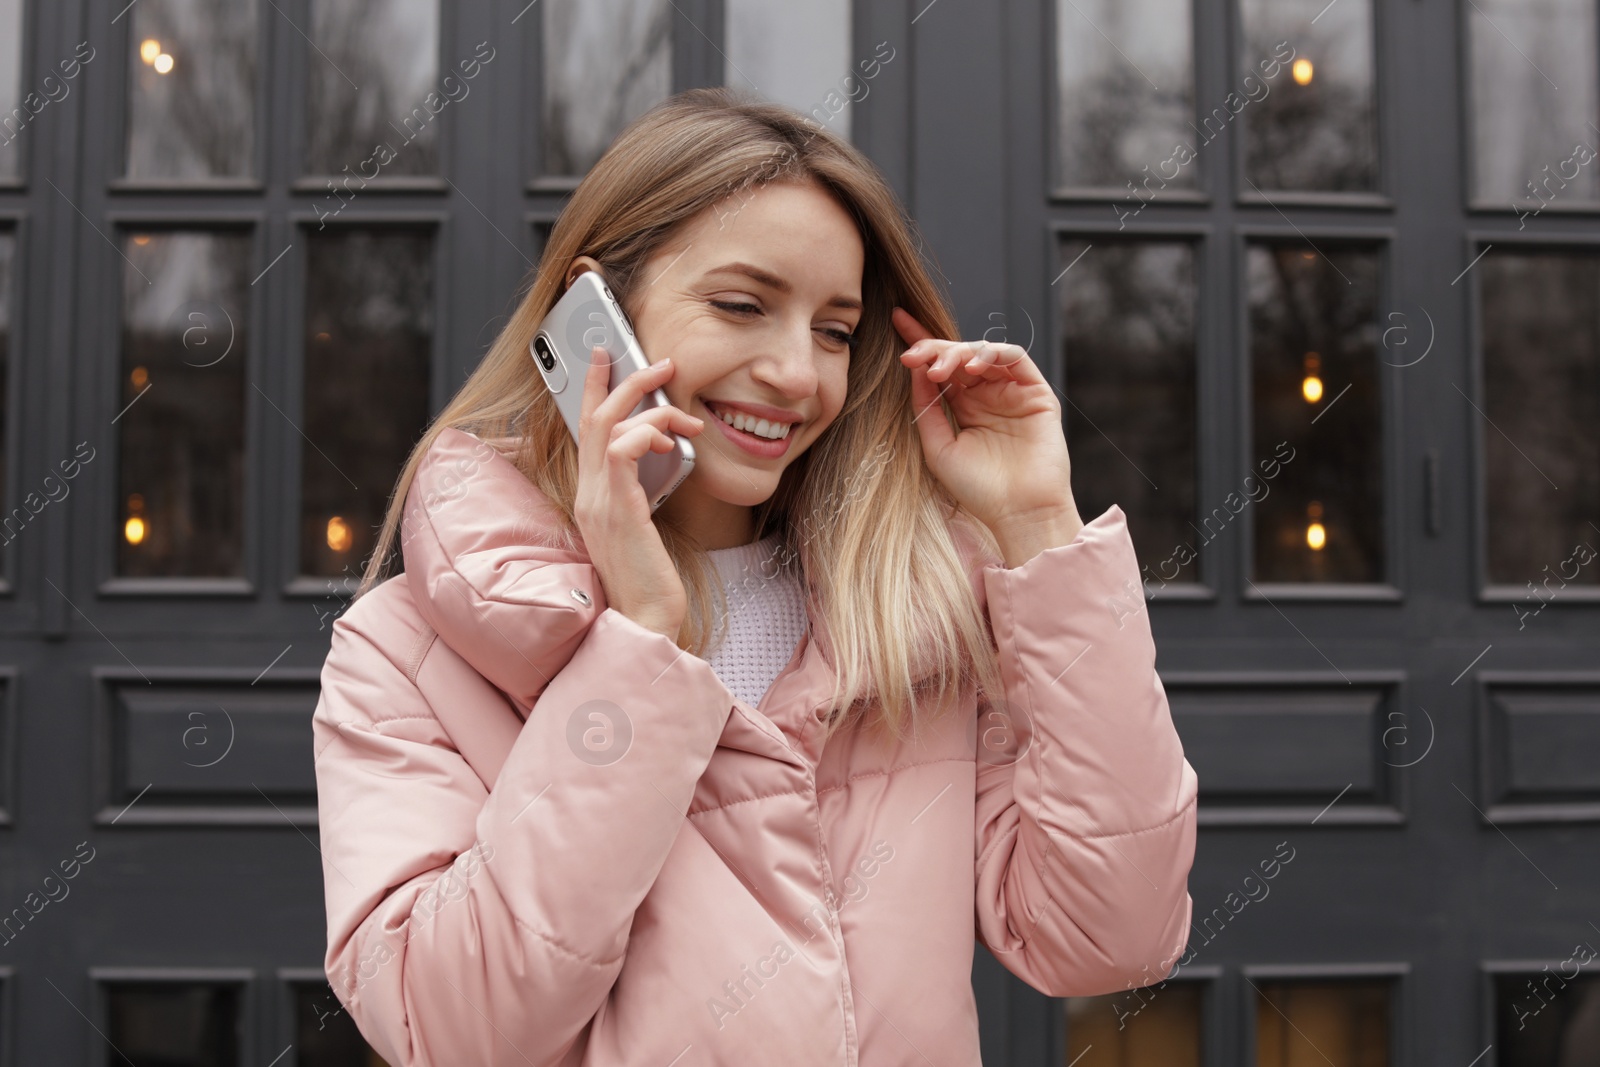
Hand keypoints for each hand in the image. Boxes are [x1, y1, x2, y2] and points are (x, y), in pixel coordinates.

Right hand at [571, 345, 704, 639]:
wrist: (645, 622)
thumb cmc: (651, 581)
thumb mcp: (644, 527)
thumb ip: (642, 492)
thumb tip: (665, 456)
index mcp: (592, 496)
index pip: (586, 430)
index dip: (594, 388)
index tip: (608, 356)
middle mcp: (587, 494)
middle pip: (593, 417)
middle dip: (625, 380)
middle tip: (661, 363)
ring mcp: (597, 502)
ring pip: (608, 426)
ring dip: (651, 407)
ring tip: (686, 415)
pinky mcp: (618, 510)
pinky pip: (621, 450)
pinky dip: (647, 434)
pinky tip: (672, 444)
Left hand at [892, 307, 1082, 552]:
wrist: (1017, 512)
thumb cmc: (978, 489)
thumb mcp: (938, 446)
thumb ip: (926, 407)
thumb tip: (915, 369)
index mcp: (963, 407)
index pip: (940, 367)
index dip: (921, 342)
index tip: (896, 320)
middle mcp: (987, 395)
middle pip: (958, 355)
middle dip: (934, 349)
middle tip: (914, 357)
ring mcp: (1012, 392)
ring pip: (984, 351)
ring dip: (958, 352)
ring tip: (939, 368)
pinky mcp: (1036, 392)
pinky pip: (1015, 358)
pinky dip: (992, 354)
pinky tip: (972, 367)